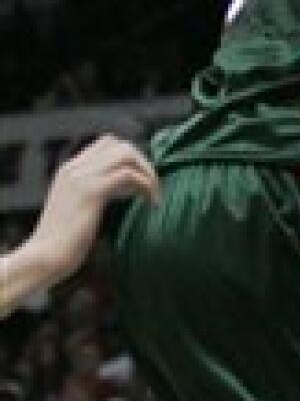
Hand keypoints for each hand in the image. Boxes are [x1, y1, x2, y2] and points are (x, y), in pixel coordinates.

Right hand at [30, 135, 159, 283]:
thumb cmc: (63, 243)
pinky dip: (147, 186)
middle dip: (142, 163)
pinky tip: (152, 204)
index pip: (106, 145)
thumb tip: (126, 190)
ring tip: (154, 196)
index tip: (141, 183)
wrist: (45, 256)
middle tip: (152, 188)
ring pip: (126, 154)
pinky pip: (129, 175)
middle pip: (119, 144)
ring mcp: (82, 177)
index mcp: (70, 170)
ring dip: (148, 172)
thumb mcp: (79, 210)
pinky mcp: (91, 192)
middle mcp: (74, 168)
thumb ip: (96, 195)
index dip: (130, 160)